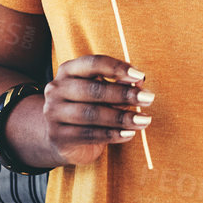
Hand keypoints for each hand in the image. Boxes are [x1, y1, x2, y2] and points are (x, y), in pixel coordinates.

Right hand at [37, 55, 153, 167]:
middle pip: (94, 90)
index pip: (93, 63)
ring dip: (122, 117)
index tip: (140, 76)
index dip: (117, 68)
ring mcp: (54, 113)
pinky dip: (113, 134)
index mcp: (68, 70)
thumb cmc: (89, 107)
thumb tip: (140, 83)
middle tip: (148, 98)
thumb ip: (119, 85)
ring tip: (144, 120)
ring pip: (92, 114)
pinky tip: (130, 134)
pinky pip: (90, 134)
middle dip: (124, 94)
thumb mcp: (102, 92)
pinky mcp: (58, 136)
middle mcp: (57, 89)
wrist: (62, 138)